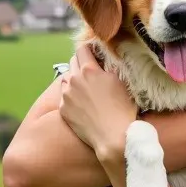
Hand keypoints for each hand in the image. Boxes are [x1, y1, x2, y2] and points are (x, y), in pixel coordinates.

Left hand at [58, 45, 137, 159]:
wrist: (112, 137)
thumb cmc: (122, 109)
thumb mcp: (120, 82)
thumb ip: (108, 67)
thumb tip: (104, 59)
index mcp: (89, 70)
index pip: (82, 49)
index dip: (89, 50)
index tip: (95, 54)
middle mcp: (74, 80)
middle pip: (73, 62)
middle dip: (82, 63)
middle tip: (93, 72)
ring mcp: (67, 96)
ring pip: (67, 79)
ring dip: (75, 80)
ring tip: (86, 89)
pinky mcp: (63, 110)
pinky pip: (65, 97)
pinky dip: (72, 97)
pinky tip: (83, 105)